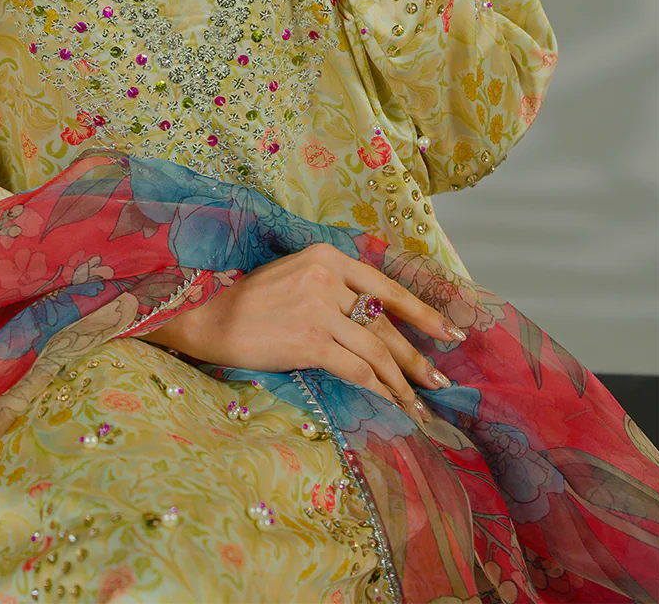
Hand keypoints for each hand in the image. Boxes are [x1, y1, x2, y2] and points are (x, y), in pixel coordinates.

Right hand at [140, 242, 463, 424]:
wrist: (207, 316)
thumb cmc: (250, 301)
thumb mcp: (296, 276)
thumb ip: (335, 289)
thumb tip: (378, 321)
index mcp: (327, 255)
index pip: (387, 286)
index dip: (423, 312)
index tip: (451, 333)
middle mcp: (326, 276)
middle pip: (386, 322)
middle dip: (418, 355)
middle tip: (440, 379)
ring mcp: (318, 308)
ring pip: (376, 349)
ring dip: (402, 381)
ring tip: (420, 402)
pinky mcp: (309, 339)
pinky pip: (356, 368)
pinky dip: (378, 388)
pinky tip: (391, 403)